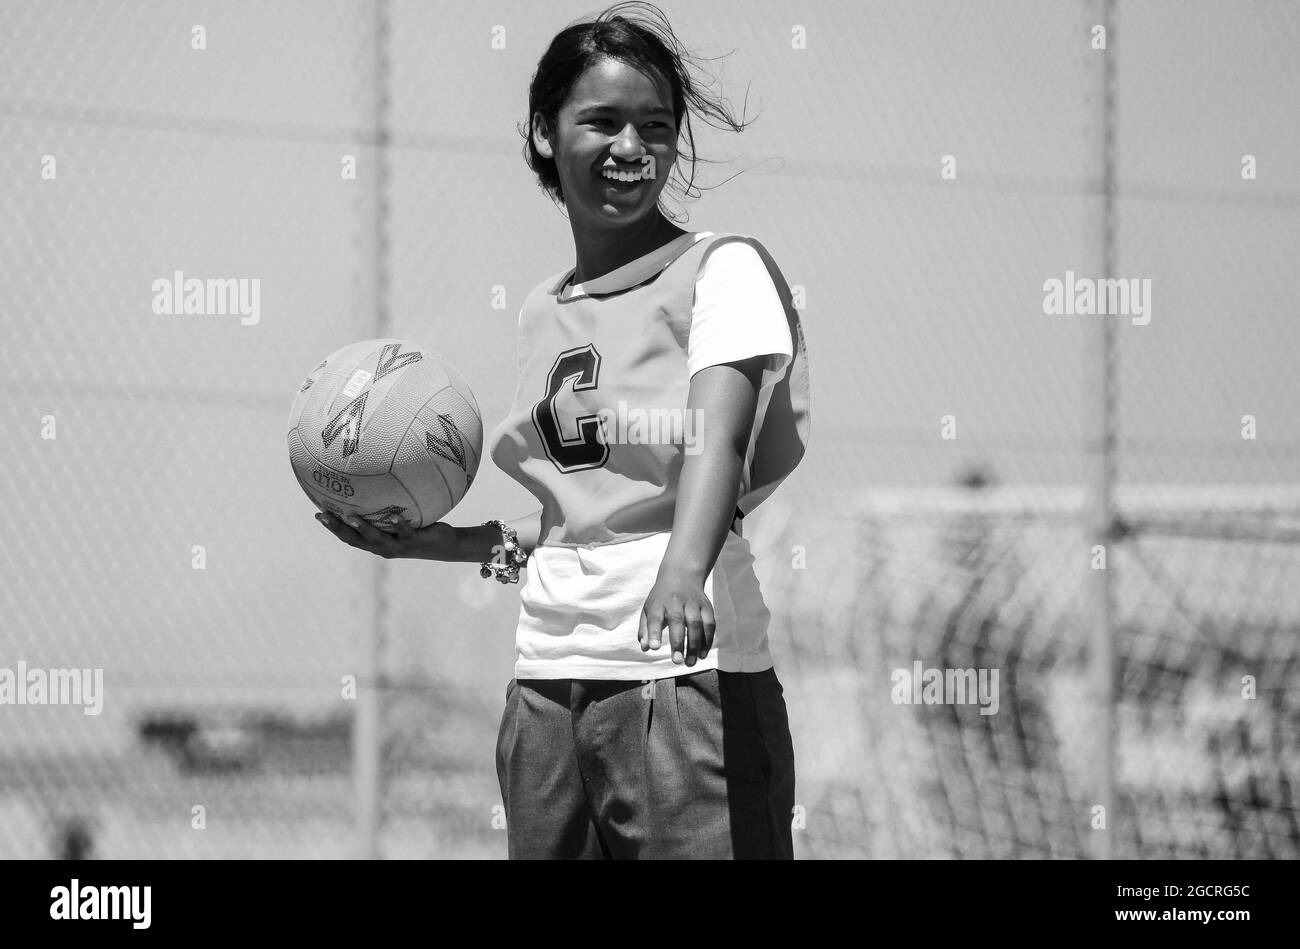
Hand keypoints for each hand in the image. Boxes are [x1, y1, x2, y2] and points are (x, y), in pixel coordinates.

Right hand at [315, 511, 455, 560]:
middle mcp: (383, 547)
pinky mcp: (415, 542)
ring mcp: (398, 546)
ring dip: (362, 529)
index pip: (349, 537)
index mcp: (376, 543)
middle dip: (337, 529)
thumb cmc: (419, 528)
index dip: (332, 528)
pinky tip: (394, 516)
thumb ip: (387, 507)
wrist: (444, 546)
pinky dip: (399, 525)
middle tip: (323, 515)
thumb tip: (376, 482)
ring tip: (350, 517)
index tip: (317, 514)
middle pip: (355, 540)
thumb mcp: (400, 518)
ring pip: (377, 539)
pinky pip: (406, 533)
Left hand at [638, 566, 716, 665]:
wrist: (682, 575)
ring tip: (690, 663)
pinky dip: (707, 640)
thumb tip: (645, 648)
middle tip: (677, 661)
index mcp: (658, 603)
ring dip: (694, 645)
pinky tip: (702, 654)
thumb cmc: (661, 598)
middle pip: (678, 621)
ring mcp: (693, 603)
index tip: (654, 647)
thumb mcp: (648, 609)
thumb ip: (645, 629)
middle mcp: (676, 602)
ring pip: (696, 624)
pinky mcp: (706, 606)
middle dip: (678, 642)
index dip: (654, 633)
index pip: (655, 618)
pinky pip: (709, 624)